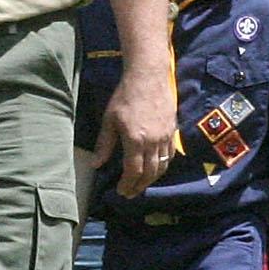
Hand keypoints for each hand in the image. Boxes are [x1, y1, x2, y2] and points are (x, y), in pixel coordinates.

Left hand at [103, 61, 178, 196]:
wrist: (148, 76)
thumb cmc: (125, 96)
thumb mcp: (109, 120)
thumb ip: (104, 144)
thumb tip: (96, 164)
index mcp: (135, 140)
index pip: (133, 171)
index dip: (127, 184)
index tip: (121, 191)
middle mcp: (153, 142)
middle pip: (149, 173)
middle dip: (139, 186)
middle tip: (130, 193)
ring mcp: (165, 137)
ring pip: (162, 166)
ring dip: (152, 179)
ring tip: (142, 184)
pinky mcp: (172, 131)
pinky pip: (170, 155)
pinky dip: (163, 166)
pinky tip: (155, 168)